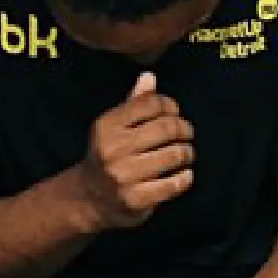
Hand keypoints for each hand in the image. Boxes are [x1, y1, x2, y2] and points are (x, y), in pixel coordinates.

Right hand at [72, 72, 194, 230]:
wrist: (89, 199)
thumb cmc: (108, 157)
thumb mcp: (113, 128)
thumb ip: (133, 103)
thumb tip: (150, 77)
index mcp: (107, 126)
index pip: (150, 103)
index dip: (169, 105)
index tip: (175, 113)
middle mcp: (112, 149)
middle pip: (167, 128)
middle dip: (184, 129)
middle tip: (187, 133)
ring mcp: (123, 176)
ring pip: (174, 154)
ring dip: (188, 153)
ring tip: (186, 154)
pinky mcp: (135, 199)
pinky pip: (174, 184)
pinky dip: (185, 177)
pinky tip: (184, 174)